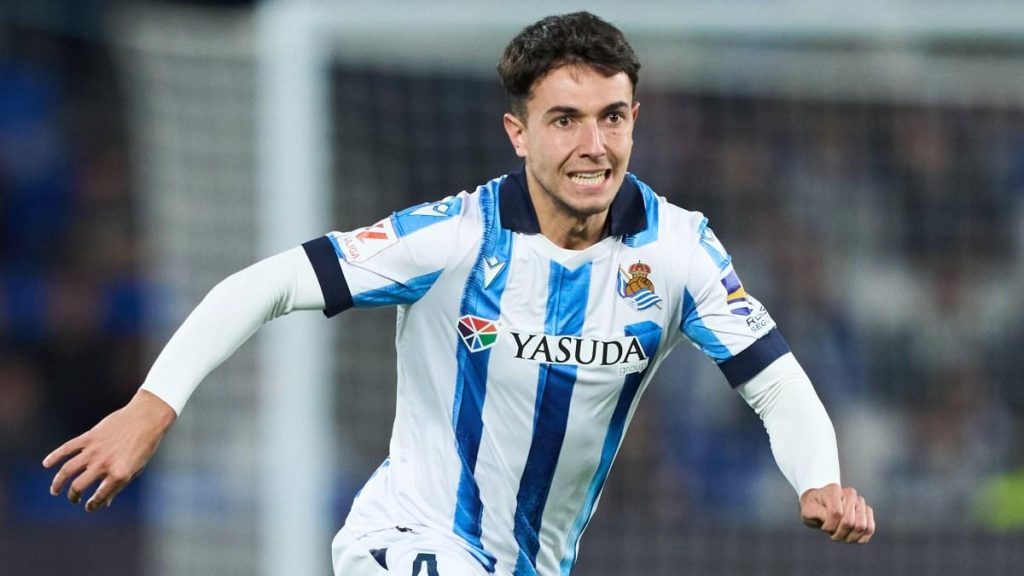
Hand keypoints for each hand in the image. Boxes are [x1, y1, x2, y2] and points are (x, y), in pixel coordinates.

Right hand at [42, 390, 175, 511]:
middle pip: (78, 486)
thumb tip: (106, 504)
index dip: (92, 505)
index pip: (99, 497)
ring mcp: (95, 450)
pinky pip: (67, 448)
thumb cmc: (145, 445)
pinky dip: (54, 456)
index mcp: (119, 474)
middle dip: (73, 496)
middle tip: (73, 498)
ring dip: (58, 482)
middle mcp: (104, 464)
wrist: (147, 417)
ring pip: (68, 470)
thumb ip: (119, 485)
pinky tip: (46, 464)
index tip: (89, 506)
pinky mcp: (89, 437)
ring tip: (55, 490)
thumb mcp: (137, 468)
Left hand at [800, 483, 874, 543]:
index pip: (836, 513)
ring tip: (841, 536)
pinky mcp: (867, 511)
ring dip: (850, 537)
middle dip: (839, 533)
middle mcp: (850, 493)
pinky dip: (861, 538)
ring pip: (861, 526)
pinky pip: (870, 528)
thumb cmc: (813, 507)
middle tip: (831, 534)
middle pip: (849, 522)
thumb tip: (829, 518)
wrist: (820, 504)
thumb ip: (817, 513)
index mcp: (834, 490)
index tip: (823, 527)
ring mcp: (860, 502)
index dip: (830, 526)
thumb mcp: (808, 510)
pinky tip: (851, 538)